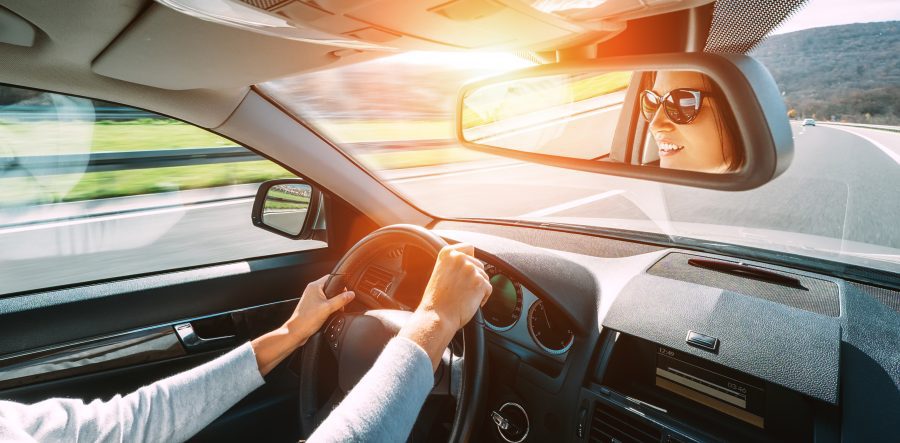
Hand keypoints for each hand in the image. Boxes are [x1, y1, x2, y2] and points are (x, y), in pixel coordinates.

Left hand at [284, 275, 355, 346]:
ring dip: (333, 302)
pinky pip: (323, 303)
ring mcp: (311, 298)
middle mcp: (311, 290)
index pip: (331, 277)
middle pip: (330, 287)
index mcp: (314, 286)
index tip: (345, 292)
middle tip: (340, 304)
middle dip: (337, 295)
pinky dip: (328, 307)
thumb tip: (350, 294)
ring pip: (327, 296)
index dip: (340, 284)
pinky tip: (328, 314)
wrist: (296, 332)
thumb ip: (341, 300)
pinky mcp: (311, 306)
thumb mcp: (328, 308)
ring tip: (333, 310)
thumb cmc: (306, 320)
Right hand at [400, 243, 491, 369]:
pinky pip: (488, 288)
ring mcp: (470, 269)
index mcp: (447, 253)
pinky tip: (470, 303)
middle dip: (474, 277)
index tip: (465, 271)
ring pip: (484, 276)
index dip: (470, 260)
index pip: (469, 248)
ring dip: (478, 288)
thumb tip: (469, 262)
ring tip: (465, 297)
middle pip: (479, 264)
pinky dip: (483, 297)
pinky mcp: (479, 281)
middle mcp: (459, 257)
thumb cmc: (436, 300)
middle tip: (463, 290)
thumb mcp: (440, 273)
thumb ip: (453, 264)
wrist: (437, 316)